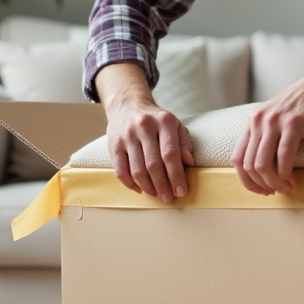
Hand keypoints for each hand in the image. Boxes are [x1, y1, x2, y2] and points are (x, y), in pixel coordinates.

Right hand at [96, 63, 194, 203]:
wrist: (128, 105)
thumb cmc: (157, 120)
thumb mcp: (175, 125)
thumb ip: (184, 143)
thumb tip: (189, 163)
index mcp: (164, 121)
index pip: (170, 154)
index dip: (176, 175)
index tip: (181, 191)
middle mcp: (144, 126)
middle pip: (153, 164)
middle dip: (163, 185)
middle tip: (168, 198)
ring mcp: (127, 135)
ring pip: (137, 170)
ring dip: (148, 187)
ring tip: (156, 194)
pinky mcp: (113, 144)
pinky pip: (120, 171)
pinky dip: (130, 184)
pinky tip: (140, 189)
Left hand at [232, 67, 303, 195]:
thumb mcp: (276, 117)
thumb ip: (266, 136)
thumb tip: (262, 167)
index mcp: (253, 122)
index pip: (237, 159)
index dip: (246, 180)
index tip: (261, 189)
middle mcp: (259, 121)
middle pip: (248, 165)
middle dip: (261, 185)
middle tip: (275, 192)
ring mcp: (275, 121)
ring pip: (262, 164)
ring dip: (273, 183)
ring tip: (285, 187)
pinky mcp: (294, 123)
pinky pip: (283, 156)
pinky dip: (285, 173)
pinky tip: (291, 178)